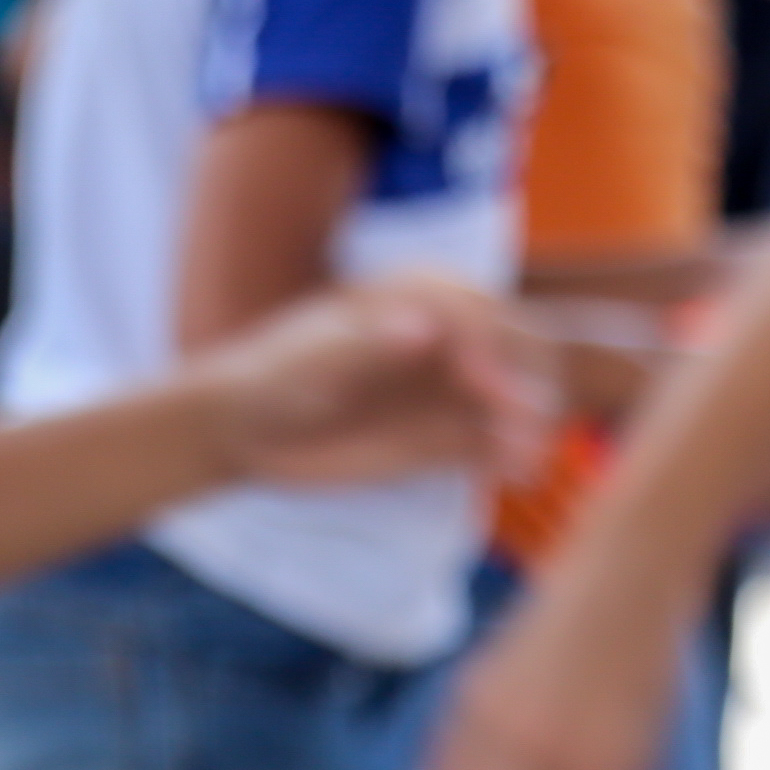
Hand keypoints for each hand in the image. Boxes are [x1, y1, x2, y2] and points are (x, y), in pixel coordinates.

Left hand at [213, 276, 558, 494]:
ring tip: (526, 457)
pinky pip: (489, 442)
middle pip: (510, 351)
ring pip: (508, 399)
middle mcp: (445, 337)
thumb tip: (423, 327)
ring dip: (525, 424)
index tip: (485, 380)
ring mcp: (449, 385)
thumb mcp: (308, 360)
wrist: (243, 430)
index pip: (473, 311)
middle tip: (527, 423)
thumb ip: (365, 345)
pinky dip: (507, 454)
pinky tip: (516, 473)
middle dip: (522, 383)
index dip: (488, 343)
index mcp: (415, 296)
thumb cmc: (268, 379)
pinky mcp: (445, 433)